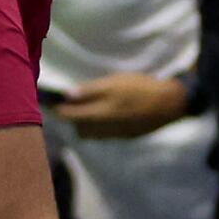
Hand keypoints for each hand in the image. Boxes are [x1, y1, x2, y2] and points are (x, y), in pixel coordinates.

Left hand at [56, 68, 190, 139]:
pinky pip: (105, 134)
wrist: (169, 104)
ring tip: (88, 108)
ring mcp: (116, 134)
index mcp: (99, 115)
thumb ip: (90, 90)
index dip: (57, 108)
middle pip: (79, 129)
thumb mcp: (114, 83)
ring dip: (85, 123)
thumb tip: (67, 95)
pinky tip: (106, 114)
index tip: (50, 101)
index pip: (69, 116)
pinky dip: (100, 126)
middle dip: (72, 118)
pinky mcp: (126, 136)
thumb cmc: (140, 88)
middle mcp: (104, 129)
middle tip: (71, 103)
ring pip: (92, 134)